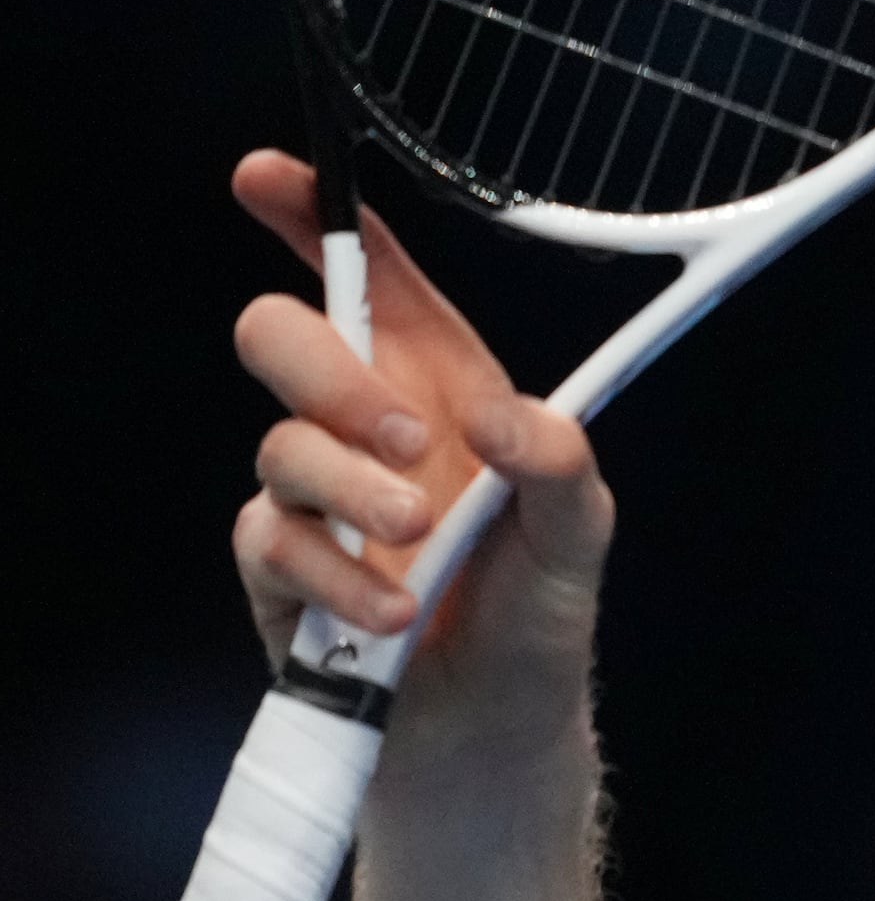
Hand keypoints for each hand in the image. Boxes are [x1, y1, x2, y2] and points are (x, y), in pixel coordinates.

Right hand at [228, 152, 613, 766]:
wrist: (493, 723)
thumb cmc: (535, 606)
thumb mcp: (580, 529)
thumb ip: (560, 460)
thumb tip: (501, 418)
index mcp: (441, 384)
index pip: (370, 280)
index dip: (315, 218)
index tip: (269, 177)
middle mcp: (365, 423)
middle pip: (281, 334)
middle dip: (329, 374)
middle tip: (409, 438)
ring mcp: (313, 494)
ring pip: (277, 445)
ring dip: (350, 491)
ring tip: (418, 540)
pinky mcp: (279, 567)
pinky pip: (272, 542)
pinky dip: (338, 577)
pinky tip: (395, 611)